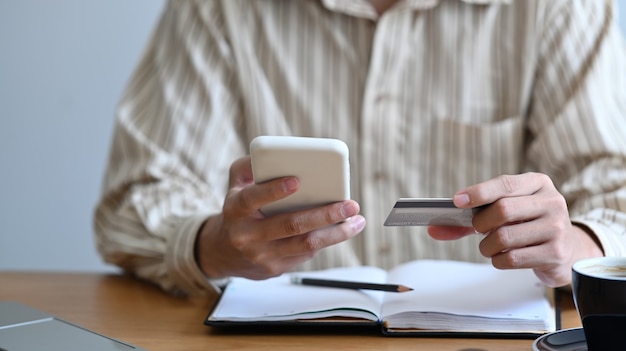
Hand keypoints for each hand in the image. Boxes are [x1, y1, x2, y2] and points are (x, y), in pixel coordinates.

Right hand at [194, 156, 365, 279]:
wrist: (224, 253)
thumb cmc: (239, 211)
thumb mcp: (236, 186)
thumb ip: (248, 167)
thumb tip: (274, 154)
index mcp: (236, 210)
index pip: (253, 199)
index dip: (273, 190)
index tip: (297, 181)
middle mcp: (247, 236)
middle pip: (290, 225)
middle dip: (324, 214)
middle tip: (350, 204)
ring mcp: (262, 255)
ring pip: (305, 244)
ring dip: (336, 233)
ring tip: (357, 220)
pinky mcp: (276, 269)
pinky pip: (306, 254)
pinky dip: (327, 240)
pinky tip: (342, 229)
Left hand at [427, 172, 603, 286]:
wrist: (567, 249)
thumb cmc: (527, 225)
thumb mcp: (505, 213)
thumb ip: (469, 219)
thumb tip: (434, 229)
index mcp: (538, 184)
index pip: (505, 184)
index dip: (479, 192)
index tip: (457, 201)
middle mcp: (551, 202)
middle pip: (502, 210)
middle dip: (481, 223)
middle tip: (479, 229)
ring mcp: (556, 228)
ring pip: (504, 237)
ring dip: (487, 246)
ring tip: (491, 246)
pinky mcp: (555, 253)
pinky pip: (512, 258)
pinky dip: (498, 260)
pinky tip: (504, 257)